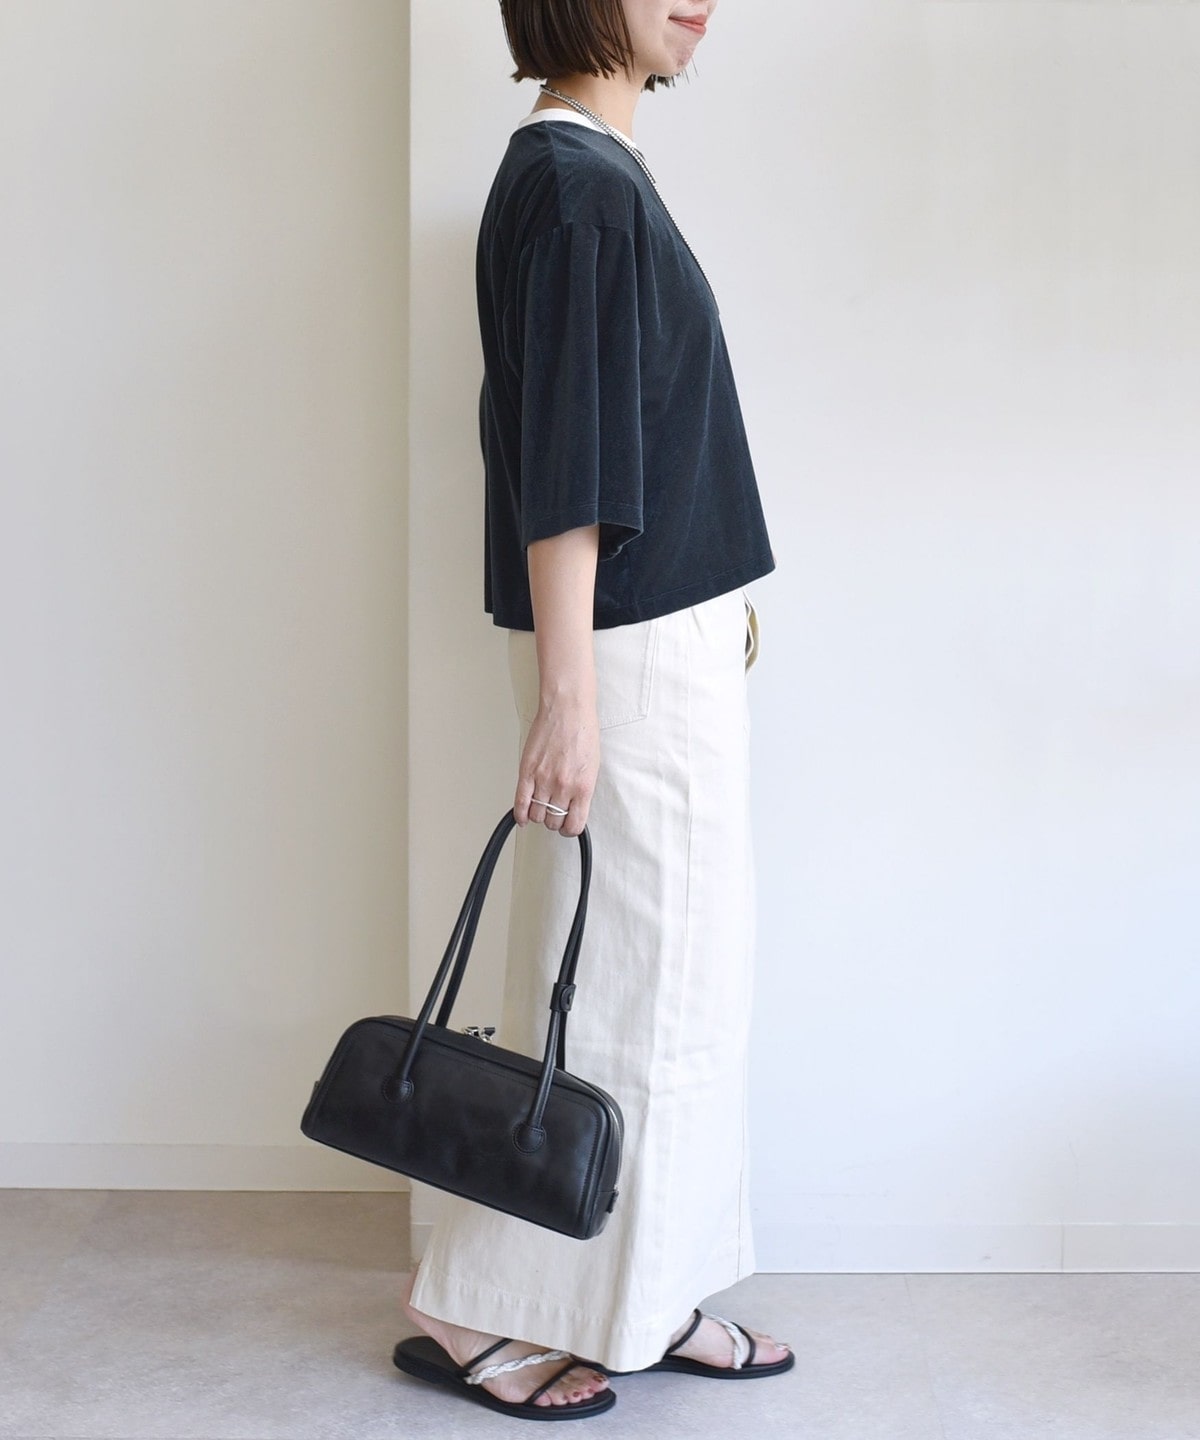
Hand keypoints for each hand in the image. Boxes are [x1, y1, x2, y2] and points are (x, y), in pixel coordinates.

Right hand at [513, 696, 598, 837]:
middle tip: (553, 813)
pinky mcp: (527, 772)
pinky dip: (520, 814)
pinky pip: (520, 803)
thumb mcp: (592, 767)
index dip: (569, 829)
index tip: (567, 826)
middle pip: (553, 821)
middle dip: (553, 821)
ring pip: (536, 815)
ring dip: (538, 816)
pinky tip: (522, 817)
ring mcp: (543, 780)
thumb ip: (582, 789)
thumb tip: (574, 806)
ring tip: (540, 808)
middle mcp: (563, 787)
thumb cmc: (582, 733)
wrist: (568, 711)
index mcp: (583, 788)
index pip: (574, 825)